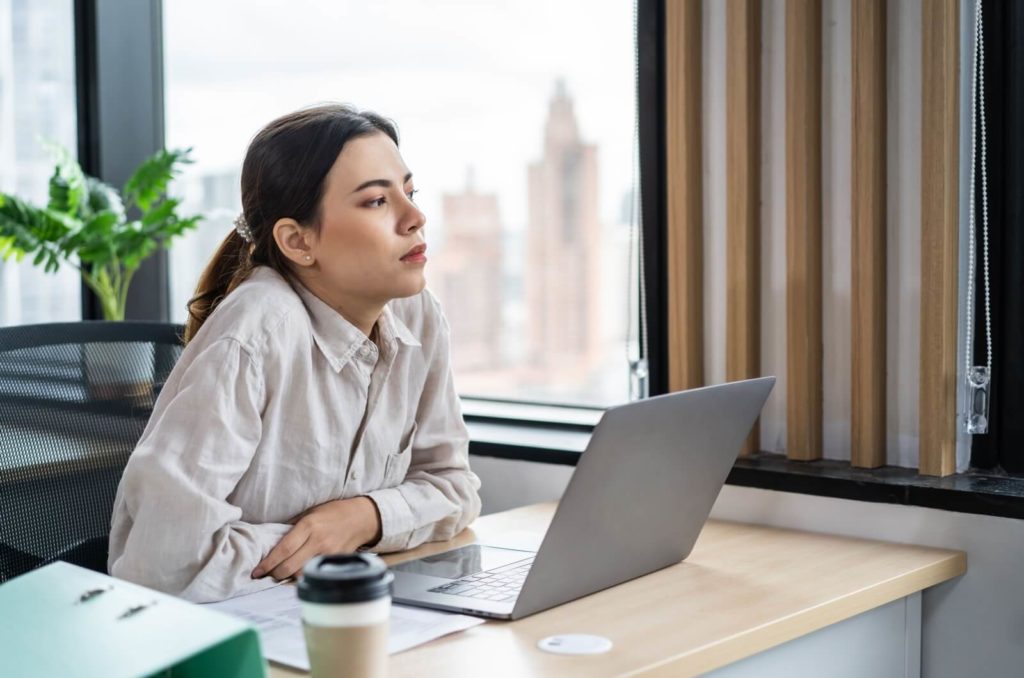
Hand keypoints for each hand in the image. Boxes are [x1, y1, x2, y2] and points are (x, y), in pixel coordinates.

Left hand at [252, 496, 381, 580]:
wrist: (361, 518)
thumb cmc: (333, 512)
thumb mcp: (310, 513)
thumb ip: (294, 528)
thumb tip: (273, 542)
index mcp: (309, 526)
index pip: (283, 550)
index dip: (268, 564)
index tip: (256, 572)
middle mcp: (318, 541)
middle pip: (290, 567)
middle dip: (274, 574)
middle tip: (265, 576)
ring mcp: (328, 553)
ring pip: (302, 574)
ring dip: (288, 578)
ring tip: (279, 575)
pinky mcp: (336, 561)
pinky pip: (315, 573)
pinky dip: (304, 576)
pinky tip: (297, 575)